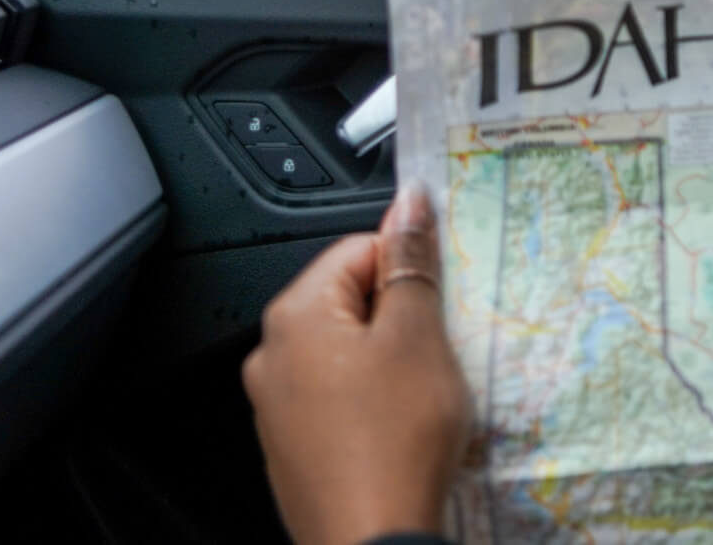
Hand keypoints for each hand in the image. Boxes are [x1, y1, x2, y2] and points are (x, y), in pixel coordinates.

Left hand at [244, 183, 472, 544]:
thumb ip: (411, 263)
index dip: (409, 269)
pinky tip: (402, 428)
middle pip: (351, 301)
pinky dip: (374, 402)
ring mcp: (276, 408)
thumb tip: (407, 202)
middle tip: (439, 350)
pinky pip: (339, 400)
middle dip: (402, 317)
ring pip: (348, 354)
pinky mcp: (293, 450)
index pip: (359, 249)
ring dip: (392, 361)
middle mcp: (271, 357)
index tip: (441, 299)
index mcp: (295, 317)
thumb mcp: (418, 337)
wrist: (375, 542)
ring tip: (424, 395)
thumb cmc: (396, 439)